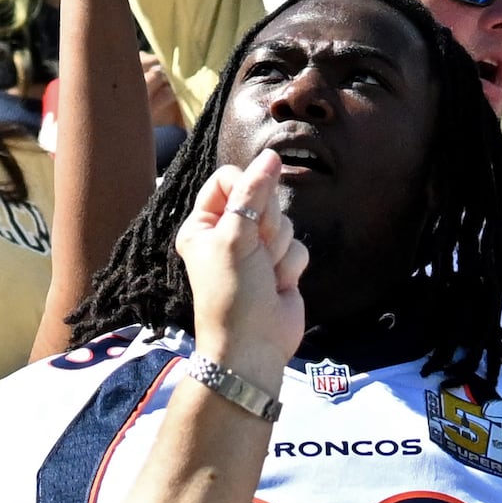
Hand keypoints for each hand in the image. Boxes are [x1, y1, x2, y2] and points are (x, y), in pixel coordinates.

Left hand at [179, 147, 307, 387]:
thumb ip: (253, 192)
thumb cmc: (232, 294)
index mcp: (203, 224)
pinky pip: (298, 247)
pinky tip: (278, 286)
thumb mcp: (235, 238)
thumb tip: (272, 155)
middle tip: (256, 252)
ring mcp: (257, 251)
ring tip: (265, 275)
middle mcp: (229, 234)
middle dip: (266, 225)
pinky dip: (290, 267)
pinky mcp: (281, 266)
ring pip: (284, 223)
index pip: (228, 179)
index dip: (246, 188)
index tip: (251, 208)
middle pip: (262, 198)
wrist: (253, 347)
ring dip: (278, 250)